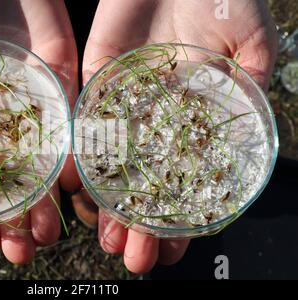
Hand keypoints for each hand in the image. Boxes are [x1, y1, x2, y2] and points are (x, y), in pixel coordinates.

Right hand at [0, 0, 77, 263]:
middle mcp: (5, 116)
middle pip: (15, 177)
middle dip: (19, 216)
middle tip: (25, 249)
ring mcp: (36, 100)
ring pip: (46, 160)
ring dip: (47, 199)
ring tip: (49, 232)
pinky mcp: (62, 77)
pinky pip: (71, 120)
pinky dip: (73, 153)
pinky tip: (73, 185)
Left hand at [76, 0, 276, 272]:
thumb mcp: (249, 43)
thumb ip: (248, 86)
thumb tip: (251, 133)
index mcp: (192, 120)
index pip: (184, 180)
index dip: (180, 217)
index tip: (172, 250)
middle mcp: (155, 120)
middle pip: (144, 181)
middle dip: (139, 222)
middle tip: (134, 257)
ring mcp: (123, 104)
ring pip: (111, 163)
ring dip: (107, 203)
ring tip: (107, 237)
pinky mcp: (94, 82)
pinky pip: (83, 124)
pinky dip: (77, 156)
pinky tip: (76, 191)